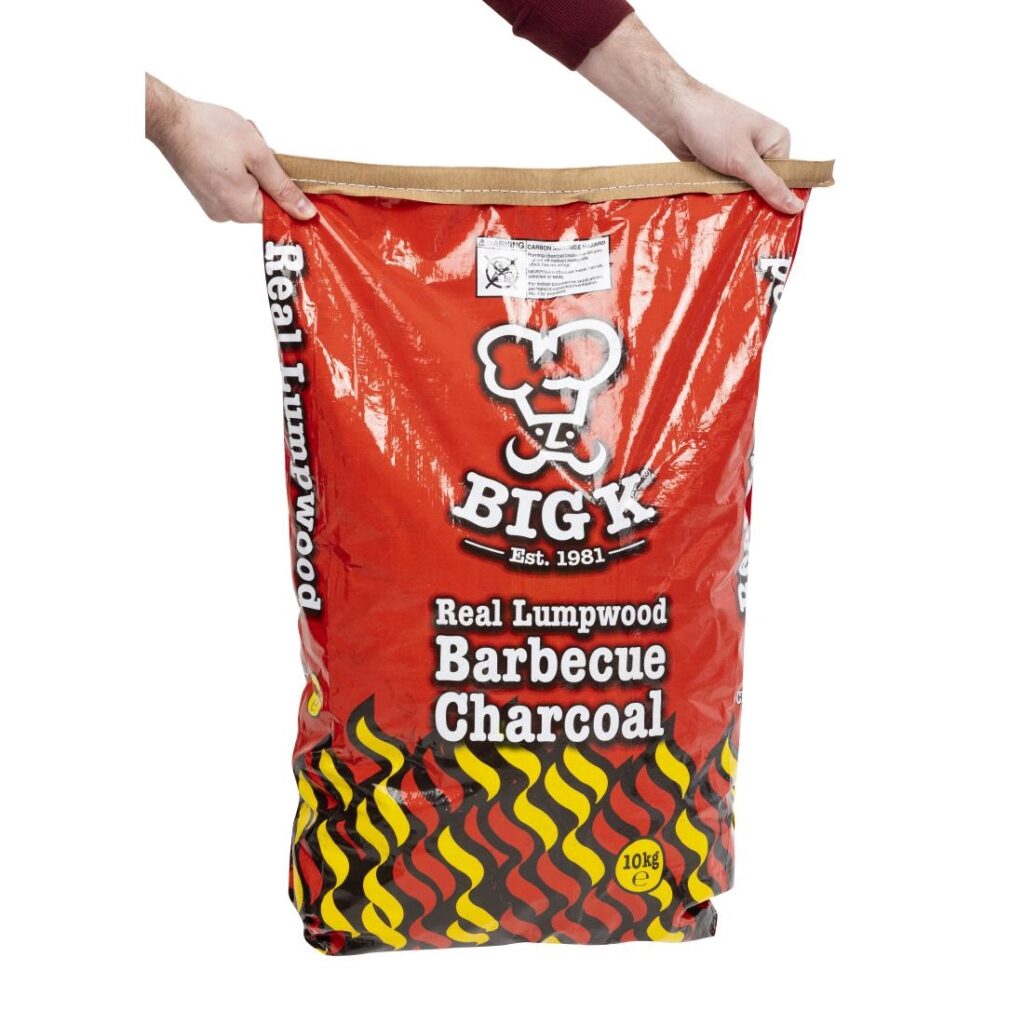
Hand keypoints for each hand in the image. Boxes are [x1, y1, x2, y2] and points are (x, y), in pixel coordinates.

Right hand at [145, 74, 314, 223]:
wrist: (169, 119)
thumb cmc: (210, 131)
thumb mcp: (259, 156)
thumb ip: (284, 187)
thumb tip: (307, 214)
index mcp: (242, 210)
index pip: (281, 211)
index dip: (288, 190)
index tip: (286, 169)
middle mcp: (227, 215)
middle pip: (265, 199)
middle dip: (266, 173)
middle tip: (255, 148)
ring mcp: (214, 205)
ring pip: (250, 189)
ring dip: (251, 167)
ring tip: (236, 145)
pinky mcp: (206, 194)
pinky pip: (233, 185)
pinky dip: (237, 168)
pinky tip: (227, 150)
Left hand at [651, 80, 801, 213]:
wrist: (674, 112)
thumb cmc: (712, 126)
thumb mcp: (744, 160)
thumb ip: (769, 185)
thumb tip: (797, 207)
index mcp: (776, 142)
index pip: (784, 182)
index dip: (776, 202)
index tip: (767, 222)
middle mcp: (761, 150)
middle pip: (762, 189)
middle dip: (749, 201)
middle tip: (740, 216)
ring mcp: (739, 158)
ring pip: (741, 191)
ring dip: (731, 199)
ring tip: (723, 208)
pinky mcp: (720, 165)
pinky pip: (724, 188)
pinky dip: (718, 194)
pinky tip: (712, 202)